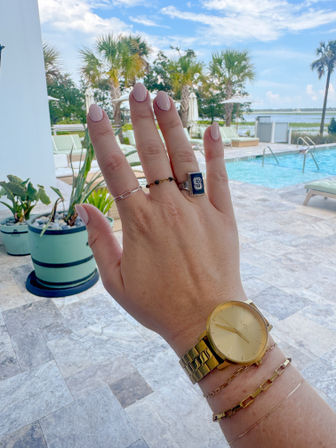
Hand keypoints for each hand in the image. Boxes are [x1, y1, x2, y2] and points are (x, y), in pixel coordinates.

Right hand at [77, 83, 245, 354]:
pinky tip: (212, 128)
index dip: (104, 136)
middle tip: (136, 90)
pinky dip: (217, 152)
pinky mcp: (223, 215)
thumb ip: (99, 242)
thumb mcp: (116, 281)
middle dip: (141, 118)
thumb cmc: (158, 305)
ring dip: (174, 125)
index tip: (97, 110)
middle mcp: (168, 207)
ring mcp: (198, 208)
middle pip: (151, 152)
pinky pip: (219, 177)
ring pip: (184, 157)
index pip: (115, 168)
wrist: (206, 321)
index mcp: (138, 221)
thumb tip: (83, 209)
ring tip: (165, 98)